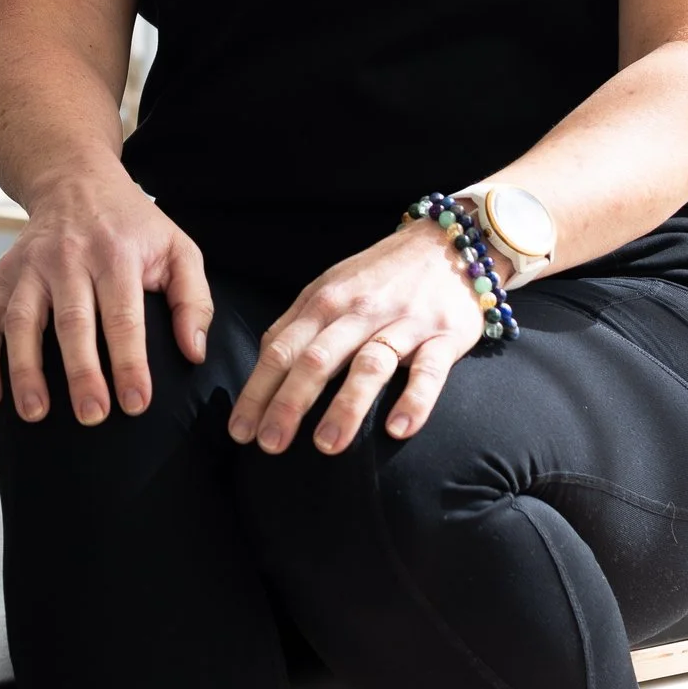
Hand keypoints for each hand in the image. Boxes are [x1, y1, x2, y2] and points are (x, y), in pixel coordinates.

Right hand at [0, 166, 210, 427]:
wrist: (74, 180)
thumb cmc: (131, 225)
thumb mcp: (178, 248)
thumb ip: (194, 300)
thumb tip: (194, 351)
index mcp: (116, 253)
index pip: (123, 316)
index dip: (129, 362)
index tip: (136, 402)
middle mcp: (68, 257)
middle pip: (71, 321)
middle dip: (80, 372)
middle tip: (91, 415)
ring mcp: (30, 266)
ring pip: (21, 321)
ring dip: (24, 369)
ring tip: (35, 413)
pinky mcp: (3, 274)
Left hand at [229, 220, 490, 455]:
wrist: (447, 242)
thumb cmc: (381, 275)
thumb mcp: (331, 287)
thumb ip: (297, 324)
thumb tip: (262, 364)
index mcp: (325, 302)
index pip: (281, 350)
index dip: (258, 391)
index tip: (240, 431)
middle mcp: (360, 311)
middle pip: (317, 359)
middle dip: (289, 404)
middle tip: (270, 445)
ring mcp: (403, 323)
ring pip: (369, 365)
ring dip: (346, 407)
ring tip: (326, 446)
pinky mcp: (444, 335)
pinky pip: (429, 372)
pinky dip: (414, 400)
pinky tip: (398, 430)